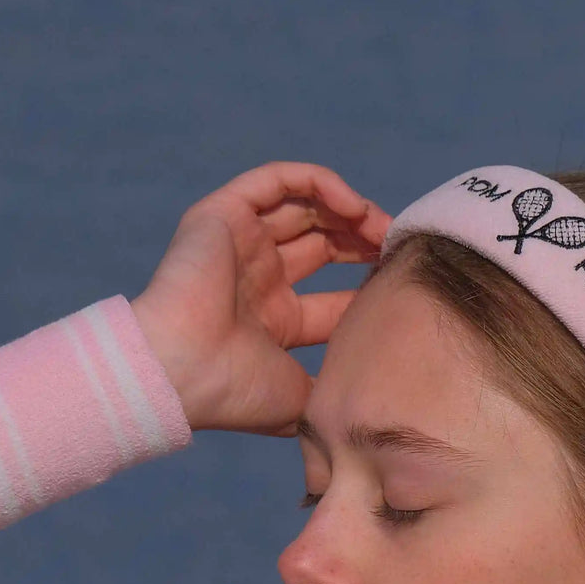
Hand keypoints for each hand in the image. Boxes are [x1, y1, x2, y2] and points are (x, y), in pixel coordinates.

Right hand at [130, 161, 391, 434]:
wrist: (182, 376)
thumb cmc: (236, 395)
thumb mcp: (304, 401)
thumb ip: (336, 391)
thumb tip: (373, 403)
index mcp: (274, 322)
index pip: (333, 297)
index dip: (370, 288)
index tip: (402, 287)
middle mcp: (257, 279)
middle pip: (323, 245)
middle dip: (363, 244)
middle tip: (396, 249)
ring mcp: (238, 244)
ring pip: (304, 207)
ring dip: (348, 211)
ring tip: (381, 226)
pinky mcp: (222, 214)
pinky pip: (279, 180)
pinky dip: (319, 183)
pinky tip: (353, 206)